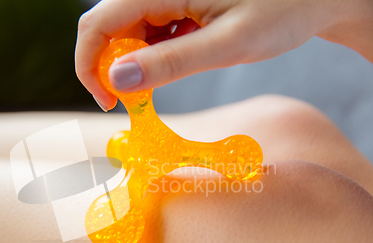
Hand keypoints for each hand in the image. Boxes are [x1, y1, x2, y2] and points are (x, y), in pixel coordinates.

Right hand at [75, 0, 372, 110]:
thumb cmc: (283, 10)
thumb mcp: (227, 43)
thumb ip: (171, 62)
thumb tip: (116, 80)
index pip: (98, 23)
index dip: (90, 65)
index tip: (108, 101)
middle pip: (107, 27)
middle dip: (111, 68)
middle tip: (135, 102)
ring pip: (126, 32)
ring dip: (134, 64)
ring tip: (164, 82)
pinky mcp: (176, 4)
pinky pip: (148, 31)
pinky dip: (152, 56)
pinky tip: (179, 61)